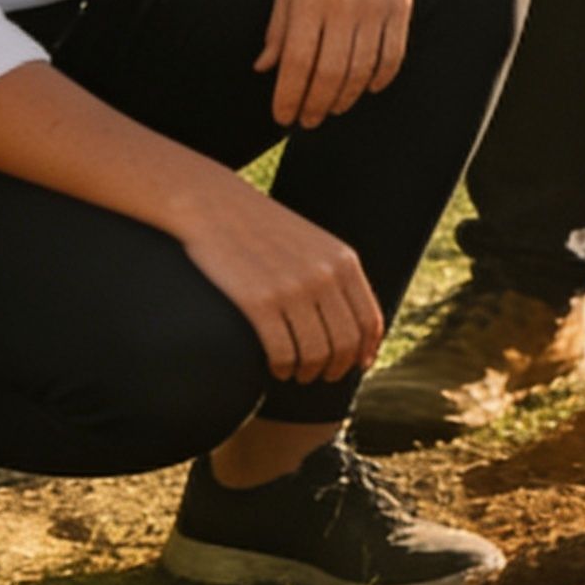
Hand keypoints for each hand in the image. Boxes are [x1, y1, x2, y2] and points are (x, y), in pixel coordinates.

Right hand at [173, 180, 386, 381]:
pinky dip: (283, 368)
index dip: (366, 350)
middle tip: (325, 377)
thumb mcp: (314, 244)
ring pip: (316, 353)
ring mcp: (292, 289)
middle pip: (346, 341)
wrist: (215, 207)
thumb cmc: (264, 230)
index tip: (358, 366)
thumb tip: (353, 321)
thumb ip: (336, 276)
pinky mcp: (258, 302)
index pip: (369, 320)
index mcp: (343, 261)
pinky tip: (277, 369)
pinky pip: (282, 352)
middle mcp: (324, 275)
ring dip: (309, 372)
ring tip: (299, 374)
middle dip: (338, 368)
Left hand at [259, 0, 415, 128]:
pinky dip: (379, 79)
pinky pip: (393, 55)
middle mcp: (345, 3)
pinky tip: (365, 89)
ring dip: (345, 97)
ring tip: (331, 108)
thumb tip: (266, 68)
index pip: (298, 61)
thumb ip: (279, 27)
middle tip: (307, 120)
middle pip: (330, 72)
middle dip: (315, 104)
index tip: (283, 116)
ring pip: (362, 70)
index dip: (289, 96)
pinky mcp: (401, 6)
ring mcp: (378, 6)